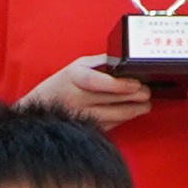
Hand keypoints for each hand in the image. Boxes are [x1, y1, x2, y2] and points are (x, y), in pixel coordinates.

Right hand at [22, 57, 156, 128]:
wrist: (40, 109)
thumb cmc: (62, 84)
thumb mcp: (77, 66)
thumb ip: (100, 62)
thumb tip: (126, 59)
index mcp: (74, 78)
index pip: (96, 82)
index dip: (118, 84)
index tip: (136, 84)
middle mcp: (75, 98)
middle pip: (110, 99)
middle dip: (135, 97)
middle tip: (148, 93)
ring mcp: (80, 116)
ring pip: (113, 116)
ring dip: (134, 111)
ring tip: (146, 104)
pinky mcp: (85, 128)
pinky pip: (110, 125)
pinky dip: (123, 119)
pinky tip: (132, 113)